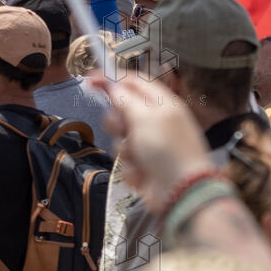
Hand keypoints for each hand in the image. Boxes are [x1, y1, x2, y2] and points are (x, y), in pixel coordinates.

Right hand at [87, 71, 212, 204]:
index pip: (134, 82)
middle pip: (122, 110)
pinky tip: (144, 175)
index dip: (112, 78)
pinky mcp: (144, 166)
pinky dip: (132, 168)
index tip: (89, 79)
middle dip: (117, 122)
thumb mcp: (145, 118)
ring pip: (120, 138)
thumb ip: (126, 99)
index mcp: (162, 103)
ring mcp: (149, 144)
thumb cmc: (168, 150)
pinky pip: (125, 161)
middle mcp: (156, 121)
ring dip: (125, 149)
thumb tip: (113, 84)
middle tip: (125, 129)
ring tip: (139, 158)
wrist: (181, 192)